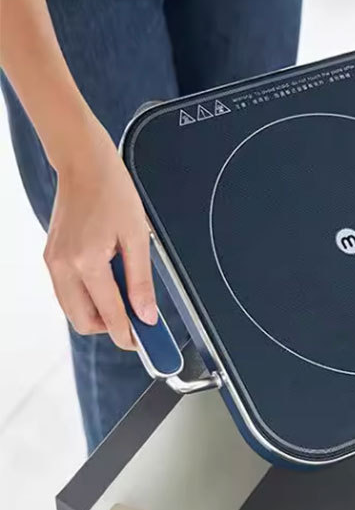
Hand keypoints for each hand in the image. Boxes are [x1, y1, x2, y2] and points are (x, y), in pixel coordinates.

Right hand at [44, 121, 157, 348]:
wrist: (84, 165)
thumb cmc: (112, 191)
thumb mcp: (137, 236)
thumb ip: (141, 280)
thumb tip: (147, 314)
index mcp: (87, 262)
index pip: (109, 314)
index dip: (129, 333)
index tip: (145, 344)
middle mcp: (63, 267)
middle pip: (84, 321)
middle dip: (110, 327)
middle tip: (136, 320)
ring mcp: (53, 263)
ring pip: (73, 310)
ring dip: (97, 313)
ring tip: (124, 297)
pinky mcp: (51, 258)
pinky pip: (67, 292)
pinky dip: (86, 297)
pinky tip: (107, 282)